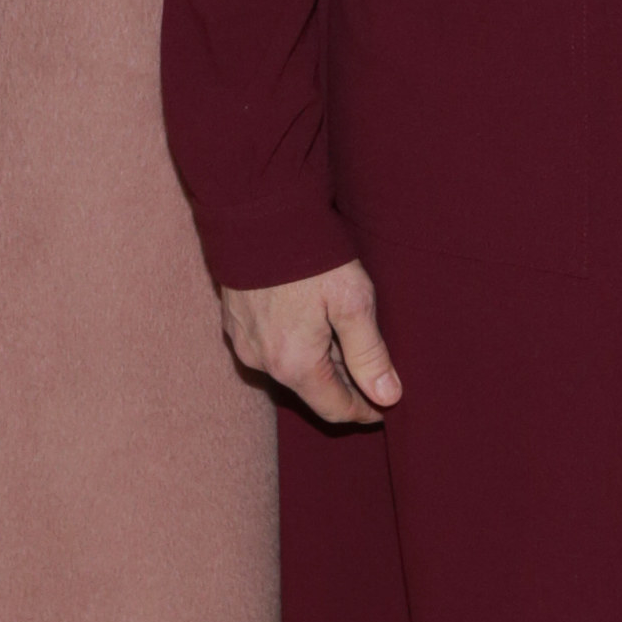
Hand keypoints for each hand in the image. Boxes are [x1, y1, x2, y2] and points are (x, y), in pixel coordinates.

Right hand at [219, 260, 403, 426]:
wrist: (255, 211)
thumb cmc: (309, 256)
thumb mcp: (352, 301)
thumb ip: (370, 354)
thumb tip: (388, 397)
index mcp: (294, 365)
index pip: (335, 409)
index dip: (365, 410)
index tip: (386, 404)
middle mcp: (263, 362)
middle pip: (313, 388)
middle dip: (343, 381)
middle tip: (372, 362)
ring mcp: (244, 342)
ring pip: (290, 366)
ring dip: (317, 359)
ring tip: (342, 331)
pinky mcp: (233, 321)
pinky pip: (269, 345)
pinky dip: (293, 341)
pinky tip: (310, 315)